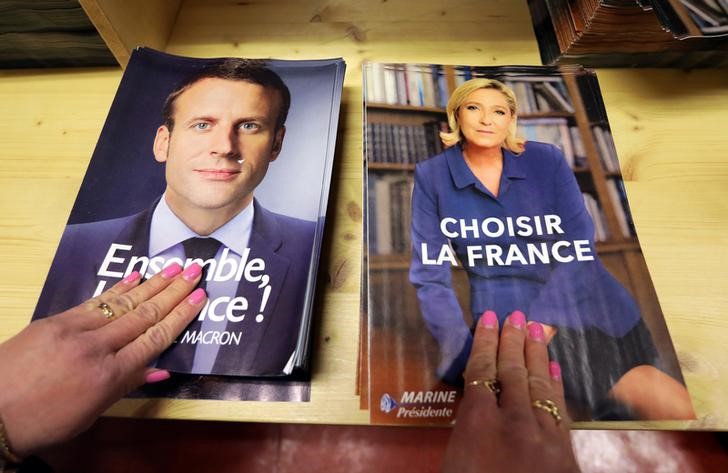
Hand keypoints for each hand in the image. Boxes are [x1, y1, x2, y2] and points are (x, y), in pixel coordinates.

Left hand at [0, 263, 206, 456]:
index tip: (199, 297)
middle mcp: (96, 348)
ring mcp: (75, 331)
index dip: (180, 316)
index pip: (155, 339)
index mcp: (109, 376)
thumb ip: (127, 384)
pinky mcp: (56, 321)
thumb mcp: (91, 412)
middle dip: (173, 292)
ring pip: (123, 303)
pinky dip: (117, 289)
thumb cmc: (44, 421)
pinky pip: (95, 301)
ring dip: (152, 284)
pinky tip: (135, 277)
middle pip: (144, 315)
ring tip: (174, 268)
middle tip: (194, 271)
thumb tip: (160, 368)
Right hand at [443, 310, 579, 472]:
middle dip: (512, 340)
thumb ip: (467, 427)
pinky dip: (556, 386)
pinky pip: (559, 410)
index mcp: (479, 422)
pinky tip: (554, 368)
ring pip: (539, 385)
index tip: (488, 319)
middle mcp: (513, 421)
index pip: (482, 371)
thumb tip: (477, 402)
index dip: (484, 342)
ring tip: (536, 329)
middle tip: (515, 315)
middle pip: (513, 371)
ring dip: (537, 354)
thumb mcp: (454, 461)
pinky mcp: (564, 452)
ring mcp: (543, 435)